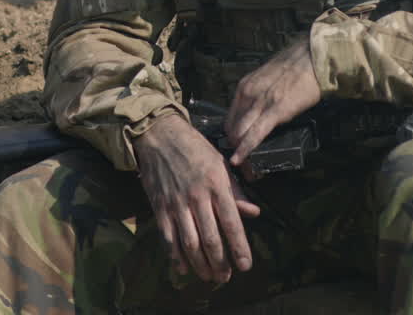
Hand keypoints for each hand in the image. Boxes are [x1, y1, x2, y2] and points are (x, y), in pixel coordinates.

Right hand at [133, 114, 261, 283]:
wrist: (159, 135)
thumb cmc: (194, 148)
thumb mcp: (220, 164)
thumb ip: (236, 191)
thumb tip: (254, 213)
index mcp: (216, 184)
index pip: (232, 223)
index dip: (239, 247)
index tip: (245, 266)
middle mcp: (197, 196)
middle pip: (210, 238)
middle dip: (220, 263)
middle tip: (225, 277)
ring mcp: (176, 203)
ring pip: (190, 242)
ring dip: (200, 264)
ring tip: (209, 277)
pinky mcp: (159, 206)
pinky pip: (168, 237)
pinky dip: (175, 256)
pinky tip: (183, 268)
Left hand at [225, 35, 321, 170]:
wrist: (314, 57)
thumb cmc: (296, 68)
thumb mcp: (268, 80)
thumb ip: (260, 95)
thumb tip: (259, 112)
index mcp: (245, 86)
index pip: (230, 117)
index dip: (232, 135)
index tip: (236, 146)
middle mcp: (247, 94)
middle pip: (231, 127)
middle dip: (234, 146)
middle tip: (241, 161)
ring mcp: (260, 101)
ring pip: (239, 132)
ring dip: (240, 151)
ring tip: (244, 166)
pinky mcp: (275, 110)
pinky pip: (255, 134)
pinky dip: (246, 149)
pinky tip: (241, 160)